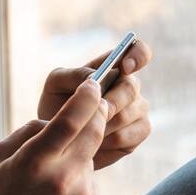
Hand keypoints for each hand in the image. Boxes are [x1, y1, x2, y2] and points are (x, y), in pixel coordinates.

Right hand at [0, 78, 107, 194]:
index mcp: (34, 161)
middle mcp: (61, 177)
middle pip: (94, 130)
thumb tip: (59, 119)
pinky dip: (79, 174)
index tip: (92, 84)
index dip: (86, 96)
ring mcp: (80, 193)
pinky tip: (60, 190)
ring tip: (56, 169)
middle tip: (95, 103)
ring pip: (91, 153)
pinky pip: (90, 176)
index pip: (71, 119)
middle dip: (97, 112)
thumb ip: (29, 131)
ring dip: (81, 150)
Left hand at [36, 39, 153, 169]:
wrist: (56, 139)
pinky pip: (130, 135)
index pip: (138, 51)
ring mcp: (138, 108)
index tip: (125, 68)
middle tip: (91, 112)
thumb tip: (95, 77)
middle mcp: (129, 85)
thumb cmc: (56, 105)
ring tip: (83, 130)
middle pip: (131, 87)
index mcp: (113, 67)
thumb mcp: (56, 83)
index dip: (137, 56)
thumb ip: (74, 74)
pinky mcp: (139, 131)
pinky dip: (107, 140)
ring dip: (103, 124)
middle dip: (109, 100)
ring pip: (128, 114)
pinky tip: (93, 143)